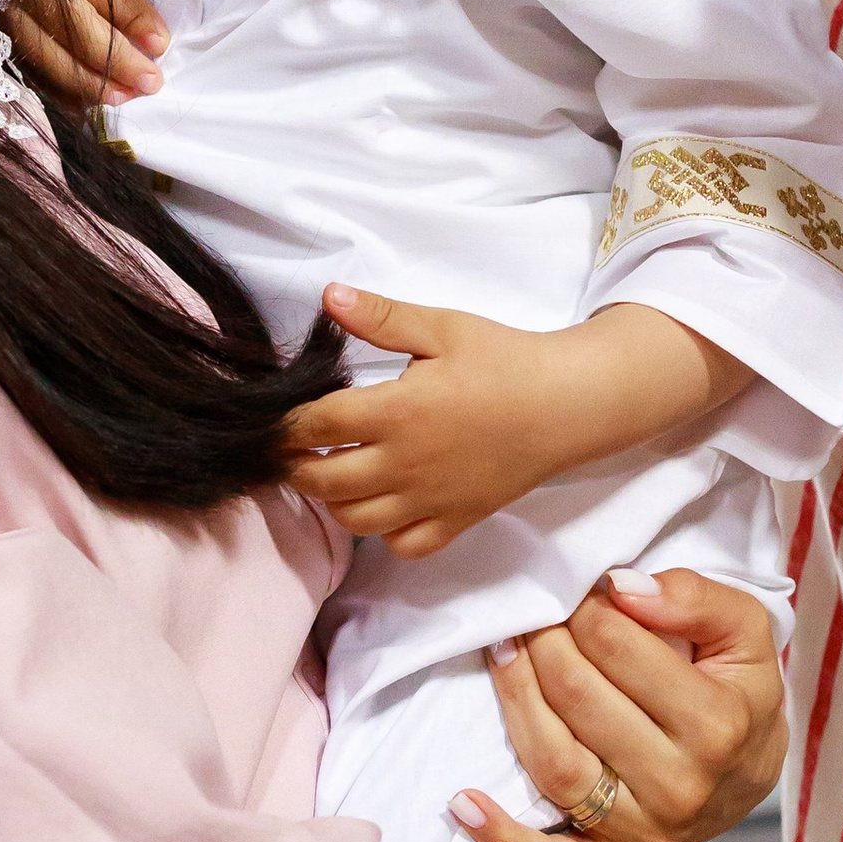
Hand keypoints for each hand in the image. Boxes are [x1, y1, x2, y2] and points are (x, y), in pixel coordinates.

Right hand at [6, 0, 169, 109]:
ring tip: (121, 98)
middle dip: (115, 60)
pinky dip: (50, 88)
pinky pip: (20, 64)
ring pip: (44, 52)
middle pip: (74, 27)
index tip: (160, 41)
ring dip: (85, 82)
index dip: (132, 16)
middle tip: (151, 82)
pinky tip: (78, 105)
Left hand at [287, 289, 602, 556]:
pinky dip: (383, 532)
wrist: (567, 404)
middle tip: (294, 450)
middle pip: (322, 482)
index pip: (315, 426)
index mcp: (397, 411)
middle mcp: (405, 464)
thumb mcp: (442, 327)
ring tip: (334, 473)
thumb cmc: (506, 360)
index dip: (284, 425)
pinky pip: (403, 545)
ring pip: (354, 520)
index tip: (275, 418)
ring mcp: (430, 499)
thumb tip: (329, 296)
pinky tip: (384, 504)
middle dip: (295, 467)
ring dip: (333, 501)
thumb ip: (382, 317)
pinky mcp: (456, 520)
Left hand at [456, 571, 786, 841]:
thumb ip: (695, 600)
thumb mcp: (745, 635)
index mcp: (716, 724)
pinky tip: (464, 803)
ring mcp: (642, 830)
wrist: (751, 775)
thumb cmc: (740, 693)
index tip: (578, 591)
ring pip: (554, 763)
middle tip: (533, 614)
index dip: (587, 609)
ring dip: (515, 701)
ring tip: (502, 651)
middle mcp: (679, 784)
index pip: (620, 650)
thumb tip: (622, 586)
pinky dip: (502, 837)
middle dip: (545, 642)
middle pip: (579, 700)